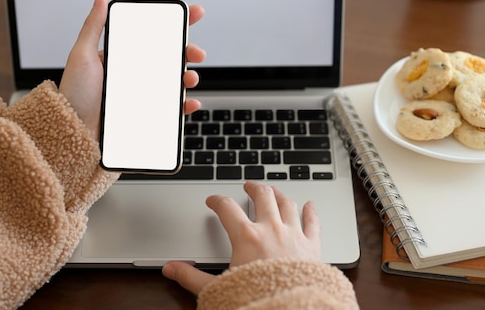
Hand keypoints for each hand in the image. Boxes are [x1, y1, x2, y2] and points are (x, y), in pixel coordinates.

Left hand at [59, 0, 205, 140]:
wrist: (74, 132)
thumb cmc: (73, 96)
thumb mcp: (82, 56)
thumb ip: (93, 26)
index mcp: (123, 58)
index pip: (153, 36)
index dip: (176, 24)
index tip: (194, 14)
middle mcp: (135, 75)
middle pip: (170, 58)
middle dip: (189, 52)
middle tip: (196, 53)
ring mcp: (142, 95)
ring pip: (174, 82)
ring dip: (189, 77)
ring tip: (189, 79)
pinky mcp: (147, 115)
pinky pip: (171, 109)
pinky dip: (184, 105)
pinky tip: (189, 102)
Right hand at [162, 181, 321, 294]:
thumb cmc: (257, 299)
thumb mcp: (218, 288)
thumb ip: (192, 278)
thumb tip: (171, 269)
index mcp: (246, 237)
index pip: (226, 208)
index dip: (216, 200)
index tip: (213, 200)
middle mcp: (271, 229)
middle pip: (262, 196)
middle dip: (254, 188)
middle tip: (248, 186)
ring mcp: (294, 235)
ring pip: (287, 204)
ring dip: (279, 194)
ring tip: (274, 190)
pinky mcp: (312, 246)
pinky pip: (313, 223)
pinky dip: (311, 212)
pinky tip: (311, 205)